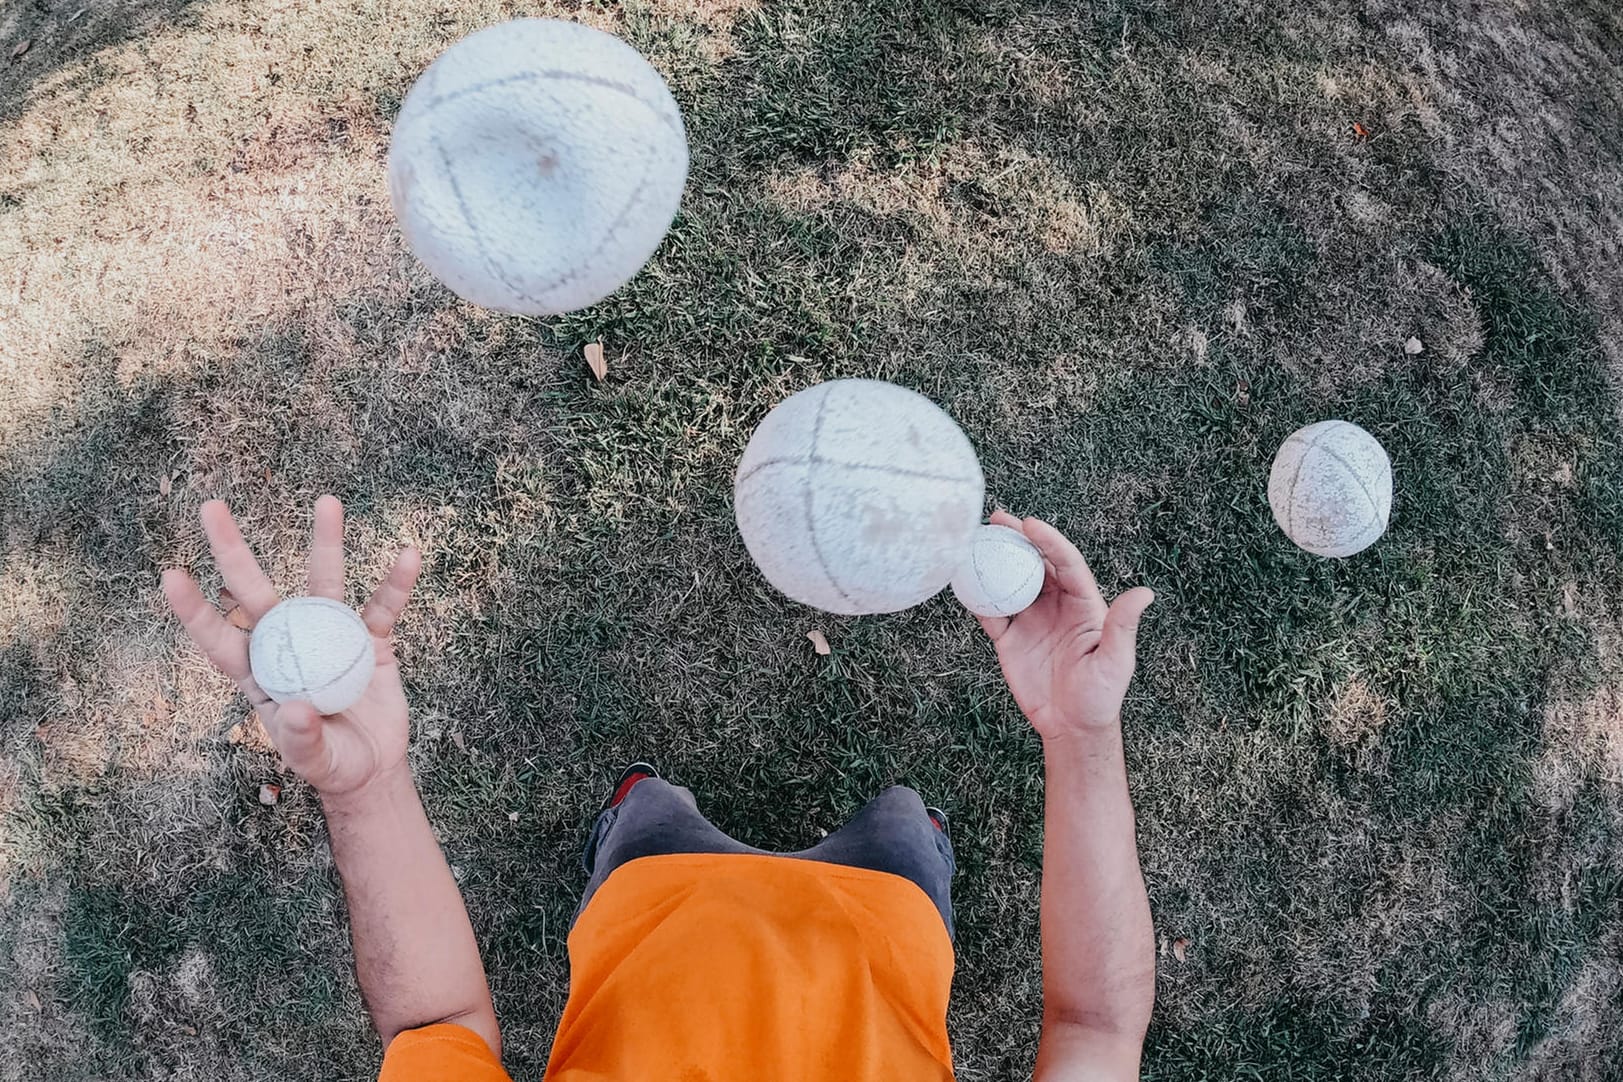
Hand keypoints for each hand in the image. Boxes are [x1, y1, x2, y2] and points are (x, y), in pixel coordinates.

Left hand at [162, 496, 422, 796]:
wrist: (374, 767)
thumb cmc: (332, 765)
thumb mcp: (314, 761)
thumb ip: (303, 740)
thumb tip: (298, 709)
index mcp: (261, 674)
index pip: (221, 638)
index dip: (196, 610)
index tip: (170, 575)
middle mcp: (289, 644)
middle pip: (256, 591)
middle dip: (233, 550)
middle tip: (210, 506)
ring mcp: (330, 637)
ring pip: (323, 582)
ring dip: (326, 543)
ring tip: (328, 502)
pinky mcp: (370, 640)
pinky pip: (383, 606)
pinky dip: (396, 583)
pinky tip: (407, 556)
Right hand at [976, 511, 1153, 739]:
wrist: (1071, 727)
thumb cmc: (1101, 696)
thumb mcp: (1116, 661)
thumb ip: (1123, 626)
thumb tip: (1145, 593)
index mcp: (1083, 603)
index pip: (1066, 563)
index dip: (1049, 542)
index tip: (1031, 525)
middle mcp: (1055, 605)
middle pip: (1034, 563)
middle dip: (1017, 538)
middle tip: (997, 518)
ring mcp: (1030, 620)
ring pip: (1009, 581)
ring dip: (992, 560)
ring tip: (973, 540)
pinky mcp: (1009, 639)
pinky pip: (989, 612)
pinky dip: (976, 596)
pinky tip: (961, 579)